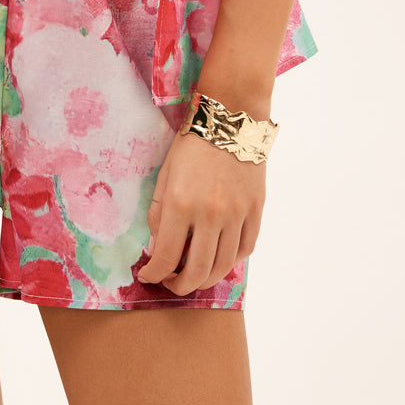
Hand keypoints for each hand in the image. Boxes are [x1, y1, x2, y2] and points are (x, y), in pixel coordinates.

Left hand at [137, 126, 265, 293]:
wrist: (229, 119)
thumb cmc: (191, 145)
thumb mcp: (165, 176)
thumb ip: (159, 215)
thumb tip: (158, 248)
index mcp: (181, 203)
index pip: (167, 257)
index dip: (155, 274)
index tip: (148, 276)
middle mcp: (211, 213)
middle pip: (198, 270)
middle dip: (181, 286)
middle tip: (172, 284)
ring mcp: (237, 213)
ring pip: (224, 265)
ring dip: (207, 279)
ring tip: (194, 276)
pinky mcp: (256, 210)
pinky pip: (246, 248)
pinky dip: (231, 261)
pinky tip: (218, 258)